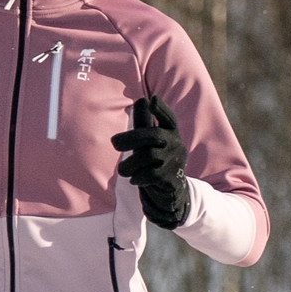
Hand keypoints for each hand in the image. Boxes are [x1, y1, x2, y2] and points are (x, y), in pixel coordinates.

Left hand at [112, 95, 189, 229]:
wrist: (170, 192)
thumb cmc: (156, 161)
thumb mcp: (150, 142)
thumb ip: (144, 123)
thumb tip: (141, 100)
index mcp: (171, 133)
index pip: (169, 118)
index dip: (161, 109)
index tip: (151, 100)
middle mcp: (176, 144)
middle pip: (153, 135)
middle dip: (131, 138)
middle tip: (114, 143)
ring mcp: (176, 161)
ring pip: (148, 156)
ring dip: (130, 164)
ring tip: (123, 171)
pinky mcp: (173, 178)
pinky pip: (150, 175)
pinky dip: (138, 177)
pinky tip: (134, 180)